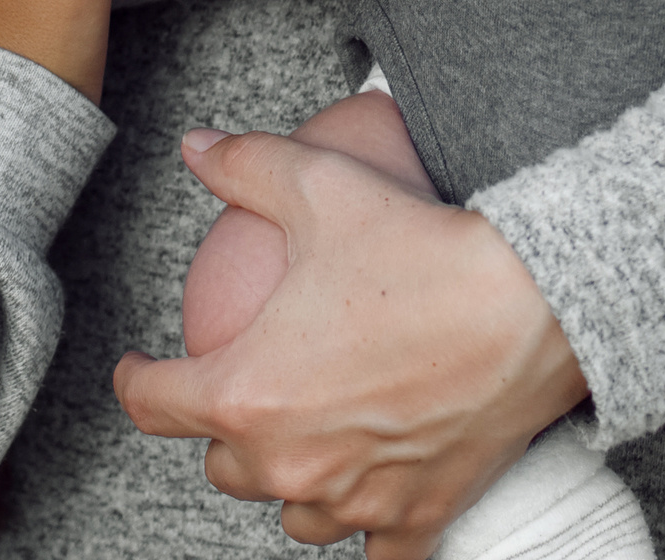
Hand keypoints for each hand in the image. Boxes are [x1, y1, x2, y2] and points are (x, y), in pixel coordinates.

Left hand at [115, 128, 585, 553]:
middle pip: (223, 466)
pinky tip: (367, 495)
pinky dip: (364, 523)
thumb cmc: (417, 247)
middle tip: (241, 386)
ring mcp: (354, 500)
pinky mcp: (416, 519)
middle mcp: (291, 463)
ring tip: (300, 439)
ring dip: (286, 479)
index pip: (153, 404)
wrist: (530, 308)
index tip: (137, 367)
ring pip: (291, 514)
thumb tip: (195, 146)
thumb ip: (244, 166)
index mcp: (247, 392)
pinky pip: (372, 550)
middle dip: (220, 429)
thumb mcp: (318, 184)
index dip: (134, 380)